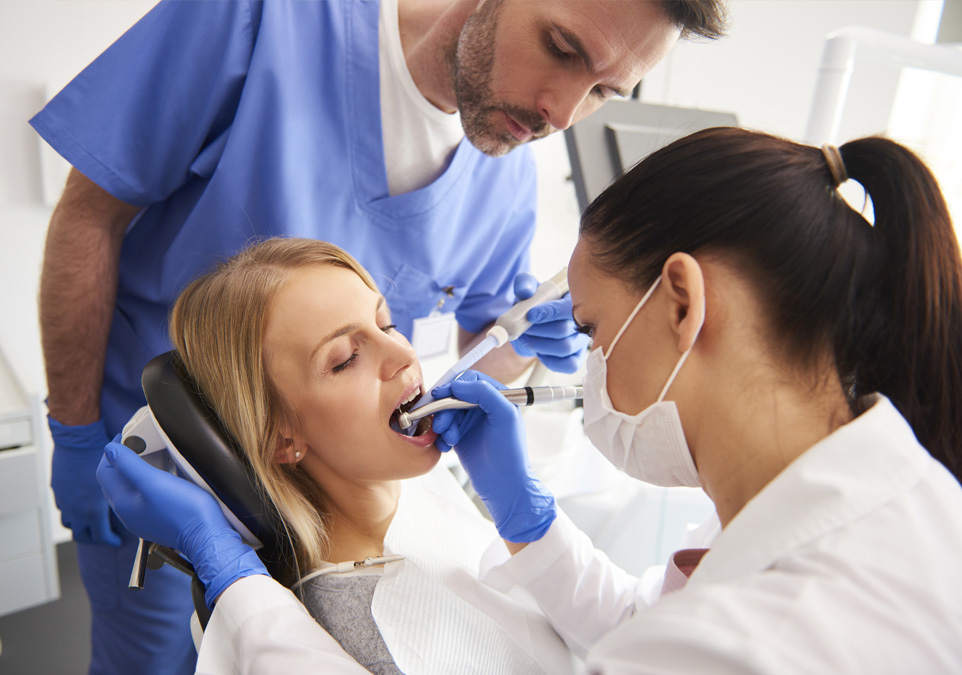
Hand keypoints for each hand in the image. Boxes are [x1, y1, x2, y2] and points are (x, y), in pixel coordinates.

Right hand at [48, 417, 121, 545]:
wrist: (78, 438)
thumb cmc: (102, 457)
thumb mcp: (122, 477)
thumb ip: (129, 490)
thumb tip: (145, 497)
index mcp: (93, 510)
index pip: (100, 536)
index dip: (110, 541)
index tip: (117, 541)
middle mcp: (76, 509)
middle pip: (81, 535)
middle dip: (93, 539)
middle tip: (104, 537)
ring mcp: (65, 500)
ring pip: (69, 523)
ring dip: (81, 526)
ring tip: (91, 524)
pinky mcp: (58, 489)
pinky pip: (63, 507)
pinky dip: (72, 511)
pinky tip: (81, 504)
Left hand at [97, 437, 266, 607]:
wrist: (207, 535)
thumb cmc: (183, 509)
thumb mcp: (154, 481)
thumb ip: (128, 465)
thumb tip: (109, 449)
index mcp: (122, 503)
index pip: (104, 472)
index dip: (112, 451)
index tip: (125, 436)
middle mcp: (128, 513)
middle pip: (115, 480)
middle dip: (122, 460)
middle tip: (138, 443)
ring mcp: (142, 519)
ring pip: (129, 488)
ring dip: (134, 471)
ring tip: (150, 456)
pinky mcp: (157, 521)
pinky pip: (143, 497)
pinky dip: (146, 482)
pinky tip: (161, 477)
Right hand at [431, 371, 555, 542]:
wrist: (503, 485)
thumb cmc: (510, 452)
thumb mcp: (504, 415)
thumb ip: (484, 392)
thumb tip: (458, 384)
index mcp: (498, 397)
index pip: (471, 380)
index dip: (454, 386)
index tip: (441, 395)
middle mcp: (484, 407)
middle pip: (455, 396)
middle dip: (445, 409)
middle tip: (442, 425)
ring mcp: (471, 422)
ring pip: (447, 412)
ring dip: (443, 424)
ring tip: (449, 440)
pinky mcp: (461, 437)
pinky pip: (444, 429)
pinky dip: (441, 436)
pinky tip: (446, 447)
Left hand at [510, 272, 588, 372]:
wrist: (535, 321)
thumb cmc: (536, 302)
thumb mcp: (529, 288)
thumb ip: (524, 284)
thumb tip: (525, 292)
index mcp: (574, 300)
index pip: (567, 308)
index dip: (549, 312)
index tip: (531, 314)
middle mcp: (584, 320)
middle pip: (563, 329)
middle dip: (537, 330)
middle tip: (522, 328)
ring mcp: (582, 340)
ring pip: (565, 347)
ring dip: (539, 344)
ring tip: (527, 337)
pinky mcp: (577, 357)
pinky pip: (569, 365)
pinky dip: (549, 360)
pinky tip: (539, 350)